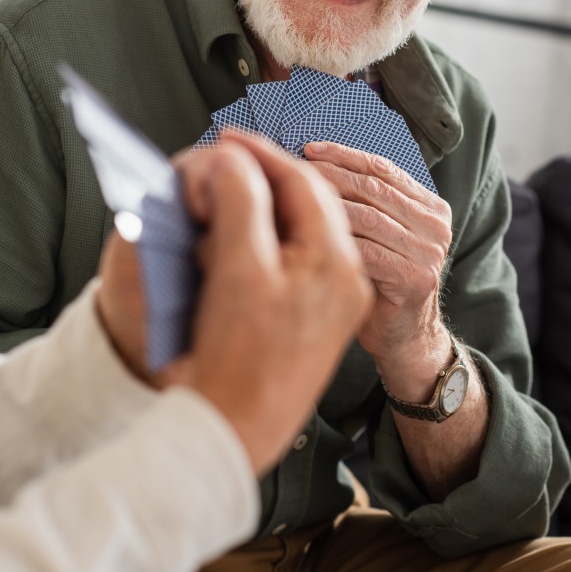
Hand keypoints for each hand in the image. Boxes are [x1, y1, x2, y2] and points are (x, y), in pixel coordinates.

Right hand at [96, 133, 372, 475]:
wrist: (233, 432)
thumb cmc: (237, 357)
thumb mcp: (238, 269)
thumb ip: (241, 202)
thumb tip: (236, 158)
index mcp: (336, 260)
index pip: (304, 182)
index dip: (262, 154)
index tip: (229, 139)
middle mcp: (345, 277)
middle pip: (309, 202)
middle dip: (265, 176)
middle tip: (226, 159)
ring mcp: (334, 300)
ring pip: (301, 228)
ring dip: (264, 204)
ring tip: (225, 193)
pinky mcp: (314, 318)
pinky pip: (294, 257)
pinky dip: (264, 236)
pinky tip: (235, 236)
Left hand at [303, 141, 451, 369]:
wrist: (403, 339)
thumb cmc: (380, 283)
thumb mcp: (377, 234)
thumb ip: (364, 202)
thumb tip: (313, 163)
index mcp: (430, 206)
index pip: (382, 168)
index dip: (343, 155)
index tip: (310, 148)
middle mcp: (435, 225)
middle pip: (372, 187)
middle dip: (327, 174)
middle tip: (288, 167)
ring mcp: (429, 252)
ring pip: (366, 215)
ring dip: (323, 204)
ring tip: (289, 198)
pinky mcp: (414, 278)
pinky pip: (365, 249)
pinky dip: (331, 239)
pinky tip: (303, 235)